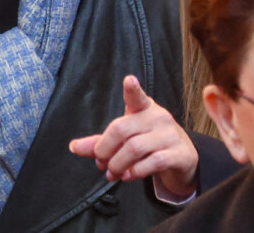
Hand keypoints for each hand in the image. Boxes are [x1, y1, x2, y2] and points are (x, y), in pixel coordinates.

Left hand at [69, 75, 197, 196]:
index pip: (136, 96)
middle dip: (105, 148)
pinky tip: (128, 176)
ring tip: (112, 173)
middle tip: (100, 163)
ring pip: (135, 148)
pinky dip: (135, 172)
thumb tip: (73, 147)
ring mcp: (170, 135)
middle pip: (122, 129)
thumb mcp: (125, 137)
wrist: (182, 157)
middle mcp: (158, 117)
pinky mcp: (179, 154)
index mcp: (143, 107)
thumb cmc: (148, 140)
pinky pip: (153, 162)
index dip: (132, 88)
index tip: (129, 80)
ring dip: (118, 164)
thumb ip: (100, 141)